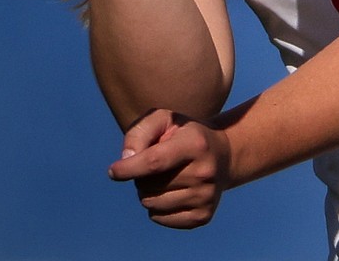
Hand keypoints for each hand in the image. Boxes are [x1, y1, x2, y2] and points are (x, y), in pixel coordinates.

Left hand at [110, 109, 231, 229]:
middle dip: (141, 177)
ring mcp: (206, 196)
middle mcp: (204, 171)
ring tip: (164, 178)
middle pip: (148, 186)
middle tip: (156, 164)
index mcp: (196, 144)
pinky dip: (157, 208)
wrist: (225, 154)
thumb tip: (125, 160)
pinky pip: (160, 218)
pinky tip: (172, 192)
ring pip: (152, 205)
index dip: (129, 168)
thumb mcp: (166, 120)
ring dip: (148, 192)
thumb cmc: (185, 134)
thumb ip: (140, 132)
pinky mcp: (203, 215)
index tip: (113, 170)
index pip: (154, 162)